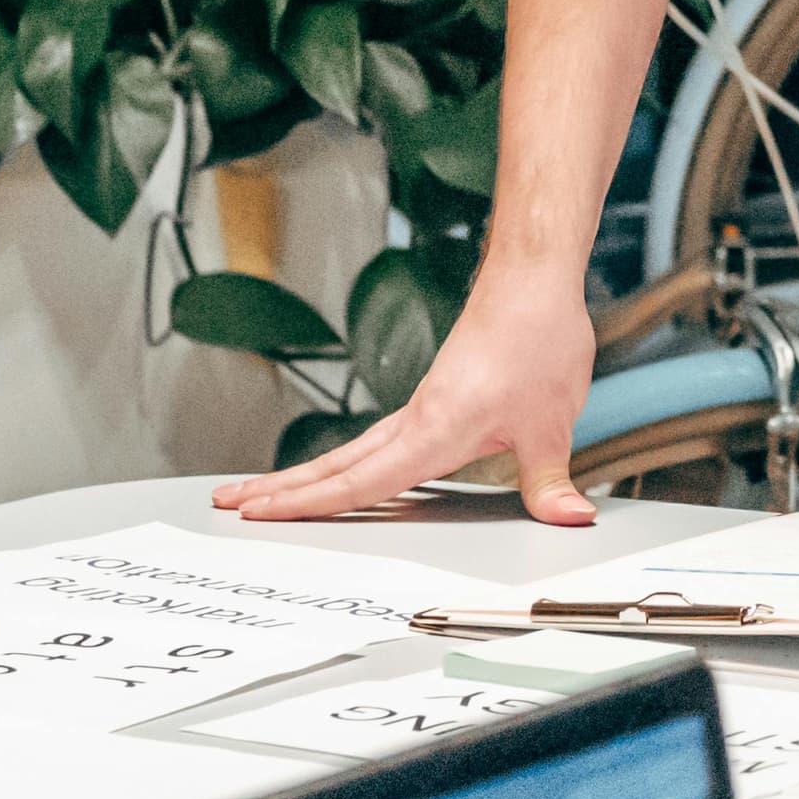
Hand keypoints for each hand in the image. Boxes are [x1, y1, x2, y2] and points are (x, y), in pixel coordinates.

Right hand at [214, 269, 599, 528]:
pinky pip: (375, 440)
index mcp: (436, 429)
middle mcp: (416, 418)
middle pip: (336, 464)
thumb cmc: (538, 338)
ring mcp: (420, 407)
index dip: (311, 504)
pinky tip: (338, 473)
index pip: (363, 480)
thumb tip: (569, 519)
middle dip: (281, 490)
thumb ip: (550, 480)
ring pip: (350, 451)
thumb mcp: (552, 422)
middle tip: (229, 506)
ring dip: (304, 475)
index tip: (262, 516)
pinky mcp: (433, 399)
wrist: (533, 279)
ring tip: (259, 493)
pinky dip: (344, 461)